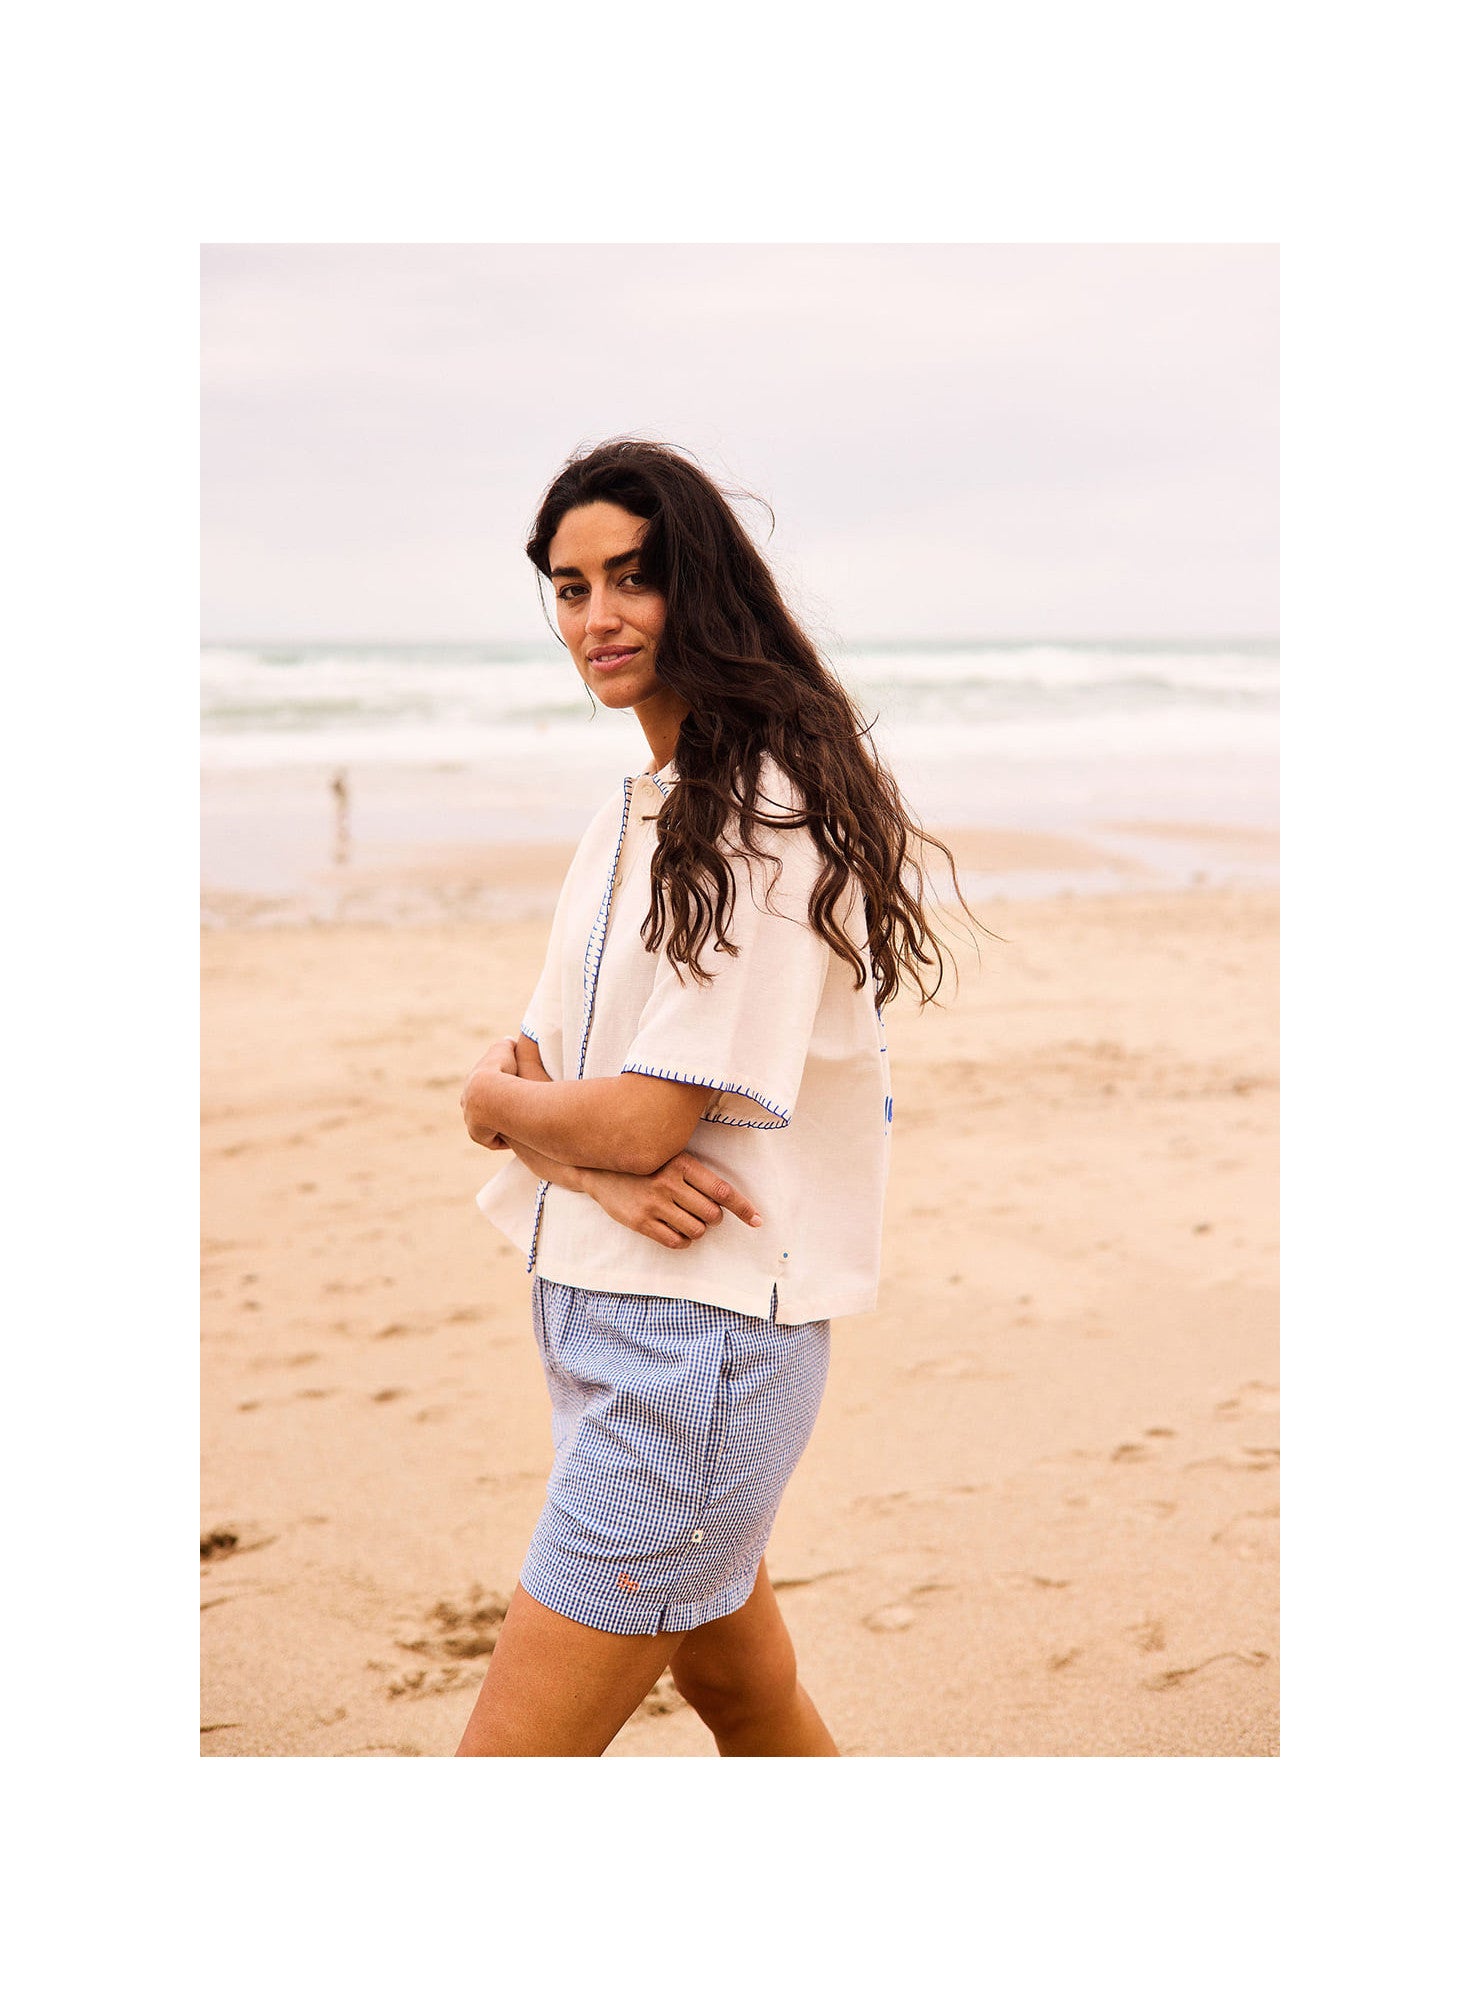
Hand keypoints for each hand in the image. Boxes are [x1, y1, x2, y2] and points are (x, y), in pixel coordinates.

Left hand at [461, 1035, 519, 1148]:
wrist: (490, 1092)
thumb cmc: (501, 1069)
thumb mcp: (505, 1050)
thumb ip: (507, 1046)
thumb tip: (510, 1041)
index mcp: (472, 1084)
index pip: (482, 1090)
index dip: (497, 1091)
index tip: (511, 1092)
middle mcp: (467, 1104)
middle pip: (480, 1112)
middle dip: (495, 1113)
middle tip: (514, 1113)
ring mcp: (471, 1120)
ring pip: (486, 1127)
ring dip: (501, 1127)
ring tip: (519, 1128)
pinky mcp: (477, 1134)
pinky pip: (493, 1140)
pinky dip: (504, 1140)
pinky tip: (516, 1136)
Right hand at [586, 1150, 762, 1249]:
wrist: (600, 1170)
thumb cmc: (646, 1163)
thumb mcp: (671, 1156)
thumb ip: (698, 1175)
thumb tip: (729, 1201)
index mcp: (682, 1163)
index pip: (722, 1191)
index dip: (743, 1208)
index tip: (758, 1221)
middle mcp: (668, 1183)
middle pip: (712, 1215)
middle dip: (714, 1218)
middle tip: (704, 1211)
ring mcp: (654, 1204)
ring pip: (697, 1231)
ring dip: (699, 1230)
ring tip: (687, 1219)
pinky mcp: (641, 1222)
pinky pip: (677, 1242)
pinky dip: (684, 1240)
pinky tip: (677, 1230)